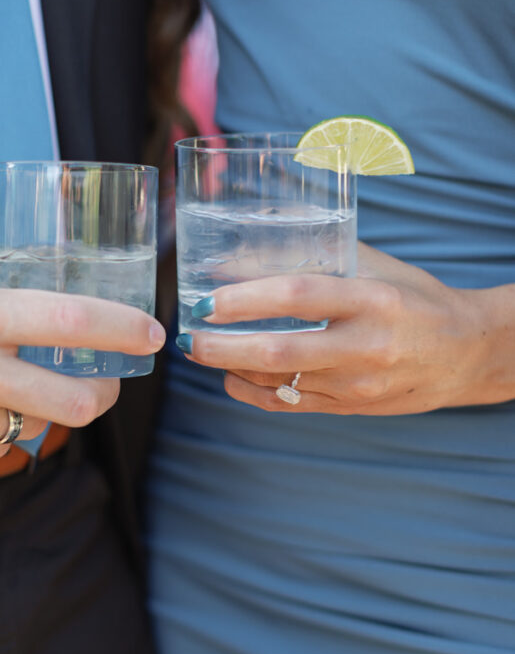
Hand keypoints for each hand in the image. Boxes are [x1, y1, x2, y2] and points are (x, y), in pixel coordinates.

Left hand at [178, 243, 514, 414]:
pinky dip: (252, 393)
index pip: (301, 296)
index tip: (209, 298)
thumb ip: (319, 256)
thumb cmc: (414, 299)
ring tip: (200, 348)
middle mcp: (365, 346)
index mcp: (373, 299)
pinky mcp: (350, 408)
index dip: (249, 298)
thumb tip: (250, 245)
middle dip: (223, 346)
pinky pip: (289, 406)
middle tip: (188, 336)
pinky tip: (230, 377)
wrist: (465, 354)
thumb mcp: (376, 267)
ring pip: (279, 384)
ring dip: (231, 368)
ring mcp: (357, 384)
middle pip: (281, 352)